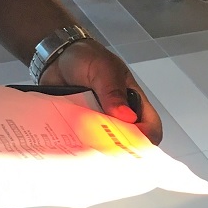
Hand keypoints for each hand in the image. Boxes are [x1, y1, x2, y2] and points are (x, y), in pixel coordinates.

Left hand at [41, 40, 162, 144]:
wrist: (57, 57)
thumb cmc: (88, 58)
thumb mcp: (103, 68)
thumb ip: (113, 90)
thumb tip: (127, 116)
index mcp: (133, 102)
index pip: (150, 128)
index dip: (144, 139)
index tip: (126, 142)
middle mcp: (118, 118)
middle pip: (126, 144)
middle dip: (115, 151)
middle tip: (99, 150)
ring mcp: (97, 126)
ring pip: (101, 148)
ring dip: (93, 150)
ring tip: (80, 149)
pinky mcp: (78, 130)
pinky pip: (79, 145)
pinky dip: (74, 147)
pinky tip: (65, 145)